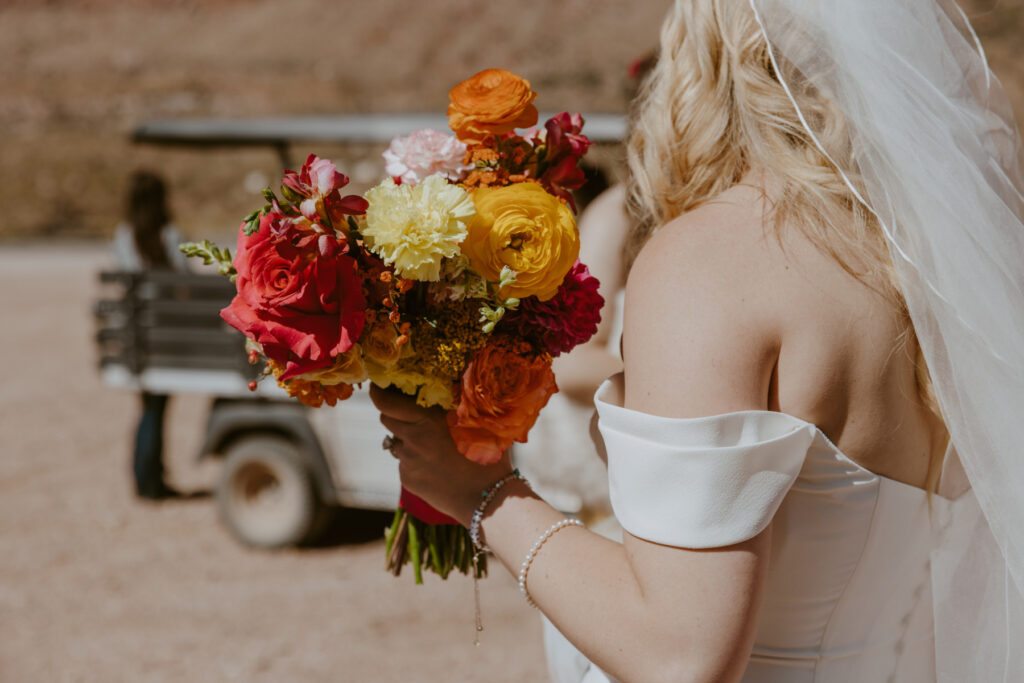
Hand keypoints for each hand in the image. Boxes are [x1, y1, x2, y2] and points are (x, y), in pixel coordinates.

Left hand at [369, 385, 512, 525]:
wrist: (488, 497)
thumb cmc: (488, 455)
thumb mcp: (478, 423)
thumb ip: (460, 405)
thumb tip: (452, 387)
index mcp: (427, 419)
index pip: (386, 402)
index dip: (379, 392)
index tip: (379, 387)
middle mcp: (412, 439)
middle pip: (386, 419)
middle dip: (394, 413)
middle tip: (411, 414)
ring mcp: (407, 461)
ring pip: (396, 441)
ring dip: (406, 438)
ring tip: (431, 444)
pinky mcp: (407, 479)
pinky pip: (405, 462)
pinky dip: (415, 460)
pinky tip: (436, 466)